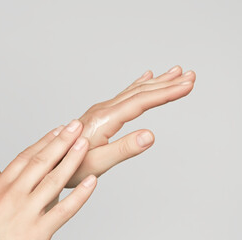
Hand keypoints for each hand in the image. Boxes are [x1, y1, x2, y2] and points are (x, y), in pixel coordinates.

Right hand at [0, 120, 96, 239]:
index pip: (25, 157)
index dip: (43, 142)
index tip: (57, 130)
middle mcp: (13, 195)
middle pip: (41, 162)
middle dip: (61, 142)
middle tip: (75, 126)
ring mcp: (26, 212)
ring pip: (53, 180)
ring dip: (71, 160)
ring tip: (84, 144)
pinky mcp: (38, 231)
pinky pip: (63, 210)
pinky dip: (80, 195)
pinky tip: (92, 182)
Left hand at [66, 65, 195, 186]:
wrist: (51, 161)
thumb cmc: (72, 165)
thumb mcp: (99, 162)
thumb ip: (124, 148)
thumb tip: (150, 135)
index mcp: (105, 119)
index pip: (141, 102)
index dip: (166, 93)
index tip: (187, 85)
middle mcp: (103, 110)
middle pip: (140, 92)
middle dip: (167, 84)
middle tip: (190, 75)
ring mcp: (102, 110)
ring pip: (133, 92)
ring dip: (156, 82)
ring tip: (175, 73)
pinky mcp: (101, 114)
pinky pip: (124, 95)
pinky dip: (138, 85)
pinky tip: (145, 78)